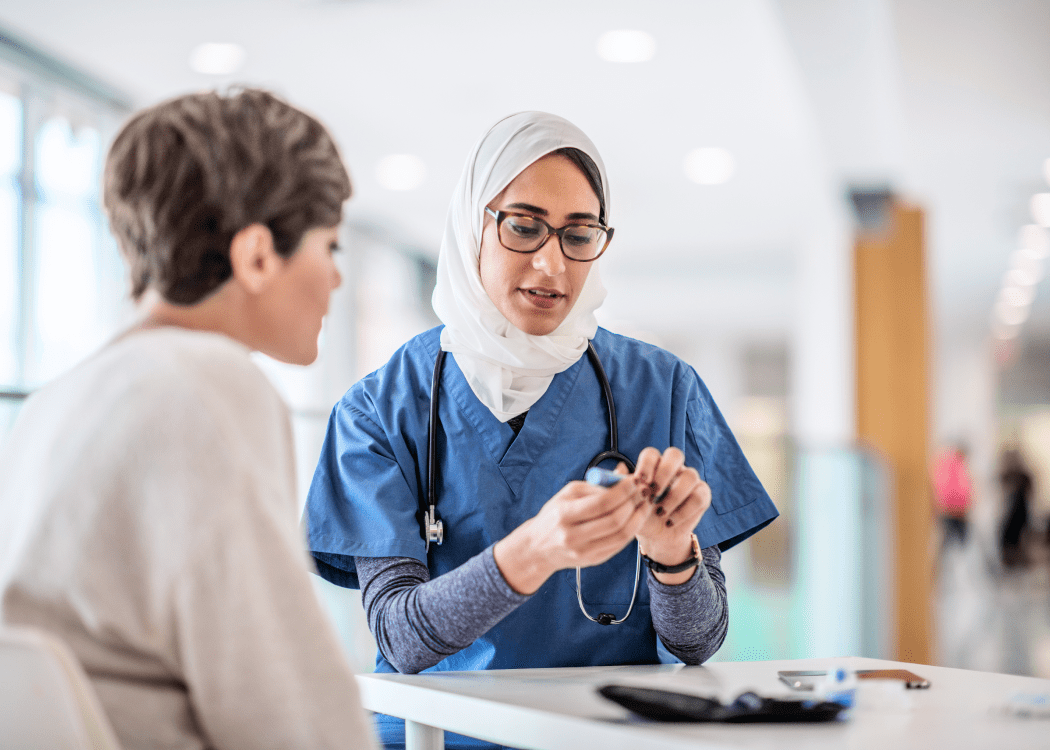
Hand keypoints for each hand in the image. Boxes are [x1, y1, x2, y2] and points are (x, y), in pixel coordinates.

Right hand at [494, 465, 651, 594]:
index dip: (623, 491)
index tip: (635, 481)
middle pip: (614, 520)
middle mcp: (573, 535)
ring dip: (638, 518)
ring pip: (621, 535)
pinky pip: (619, 545)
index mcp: (564, 514)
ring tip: (644, 505)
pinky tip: (636, 519)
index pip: (602, 502)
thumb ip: (596, 484)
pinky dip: (631, 530)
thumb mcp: (569, 494)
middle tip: (643, 492)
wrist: (539, 547)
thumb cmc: (556, 514)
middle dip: (634, 503)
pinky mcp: (593, 561)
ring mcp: (583, 552)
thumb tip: (623, 473)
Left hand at [633, 447, 711, 584]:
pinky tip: (670, 521)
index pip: (652, 453)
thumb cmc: (639, 514)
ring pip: (690, 475)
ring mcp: (689, 480)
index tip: (639, 483)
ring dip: (674, 495)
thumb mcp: (627, 503)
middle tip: (652, 494)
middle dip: (664, 473)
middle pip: (675, 454)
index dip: (646, 465)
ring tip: (660, 513)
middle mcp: (673, 468)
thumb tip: (619, 468)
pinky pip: (699, 496)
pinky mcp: (702, 495)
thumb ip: (621, 486)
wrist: (655, 535)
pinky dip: (684, 511)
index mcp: (653, 465)